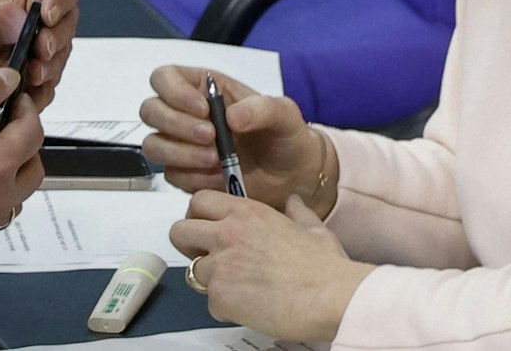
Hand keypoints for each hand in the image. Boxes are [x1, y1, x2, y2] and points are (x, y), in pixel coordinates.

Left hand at [0, 0, 78, 105]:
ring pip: (59, 60)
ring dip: (48, 69)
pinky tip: (21, 93)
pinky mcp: (31, 77)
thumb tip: (19, 21)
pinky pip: (45, 89)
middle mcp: (41, 17)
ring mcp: (38, 48)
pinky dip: (36, 93)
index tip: (47, 16)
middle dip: (55, 41)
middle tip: (39, 50)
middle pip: (66, 27)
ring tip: (29, 74)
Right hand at [140, 65, 330, 213]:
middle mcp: (186, 113)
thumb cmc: (286, 136)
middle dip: (176, 125)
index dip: (173, 91)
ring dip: (180, 153)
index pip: (164, 77)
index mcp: (204, 87)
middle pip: (150, 110)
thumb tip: (231, 117)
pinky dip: (192, 177)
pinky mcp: (186, 173)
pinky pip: (171, 174)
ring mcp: (182, 145)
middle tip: (210, 138)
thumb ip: (261, 109)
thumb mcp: (284, 114)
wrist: (294, 176)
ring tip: (215, 160)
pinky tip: (218, 177)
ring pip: (153, 145)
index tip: (202, 110)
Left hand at [170, 190, 373, 343]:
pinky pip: (209, 302)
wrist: (331, 297)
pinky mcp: (220, 296)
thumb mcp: (314, 229)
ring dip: (210, 281)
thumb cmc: (326, 266)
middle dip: (189, 246)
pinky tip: (250, 307)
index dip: (199, 216)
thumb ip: (297, 212)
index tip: (209, 229)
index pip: (198, 201)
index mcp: (247, 212)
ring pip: (193, 271)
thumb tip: (293, 200)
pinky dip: (225, 308)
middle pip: (178, 231)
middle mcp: (227, 232)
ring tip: (239, 289)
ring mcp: (220, 264)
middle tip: (211, 259)